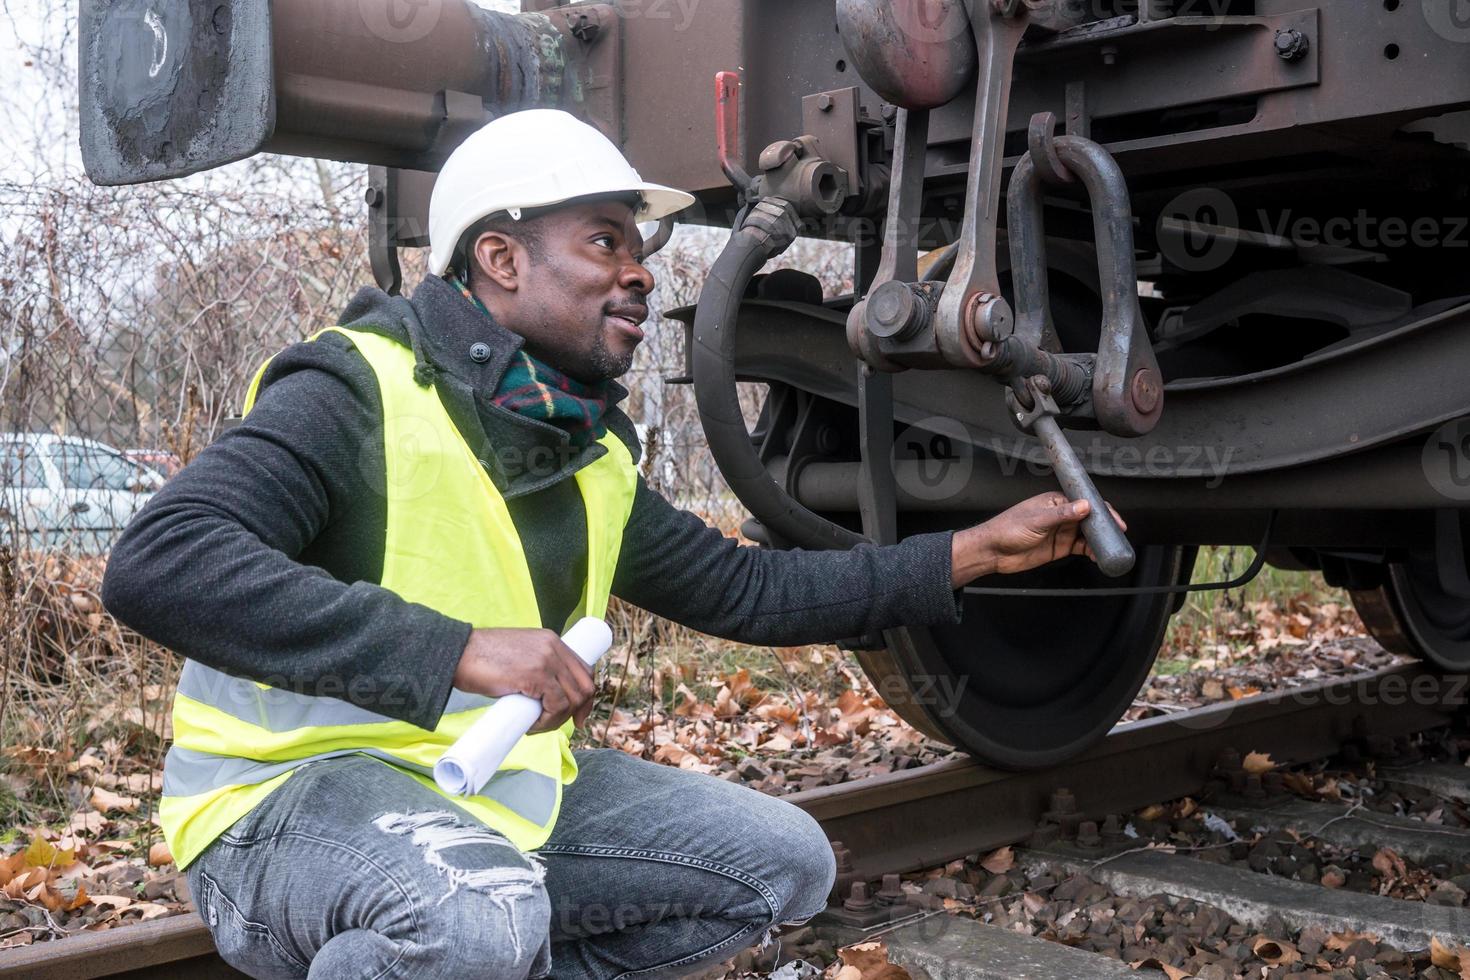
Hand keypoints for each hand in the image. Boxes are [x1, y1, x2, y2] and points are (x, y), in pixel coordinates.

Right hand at [452, 628, 595, 732]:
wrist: (457, 653)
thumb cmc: (481, 659)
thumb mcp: (519, 657)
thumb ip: (536, 669)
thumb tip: (545, 697)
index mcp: (552, 640)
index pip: (583, 670)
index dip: (585, 696)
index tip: (577, 716)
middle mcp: (554, 647)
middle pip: (584, 685)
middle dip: (577, 711)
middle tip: (556, 725)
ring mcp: (547, 659)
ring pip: (572, 699)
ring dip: (557, 720)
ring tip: (535, 726)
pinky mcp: (536, 674)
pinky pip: (556, 705)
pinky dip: (548, 722)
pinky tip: (532, 726)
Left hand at [950, 492, 1126, 586]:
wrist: (993, 551)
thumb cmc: (1007, 529)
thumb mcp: (1036, 520)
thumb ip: (1062, 515)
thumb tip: (1085, 506)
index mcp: (1056, 502)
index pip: (1085, 502)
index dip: (1102, 510)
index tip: (1115, 520)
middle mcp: (1062, 515)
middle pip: (1091, 519)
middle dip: (1106, 527)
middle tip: (1119, 535)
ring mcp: (1061, 532)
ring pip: (1088, 534)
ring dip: (1100, 541)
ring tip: (1109, 549)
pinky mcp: (1059, 547)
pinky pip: (1081, 548)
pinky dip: (1091, 551)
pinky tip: (1098, 556)